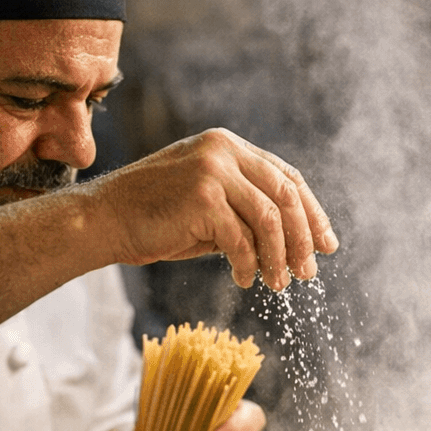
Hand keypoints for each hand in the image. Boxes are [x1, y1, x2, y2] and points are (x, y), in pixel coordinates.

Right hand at [83, 129, 337, 289]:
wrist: (105, 218)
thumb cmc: (155, 217)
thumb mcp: (208, 204)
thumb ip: (245, 209)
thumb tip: (296, 240)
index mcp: (228, 145)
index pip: (286, 176)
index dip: (311, 212)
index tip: (326, 243)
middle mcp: (223, 150)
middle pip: (286, 194)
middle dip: (304, 237)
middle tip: (309, 272)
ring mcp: (213, 170)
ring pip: (270, 219)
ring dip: (280, 257)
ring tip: (280, 285)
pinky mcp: (203, 197)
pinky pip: (241, 239)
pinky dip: (249, 265)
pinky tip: (246, 280)